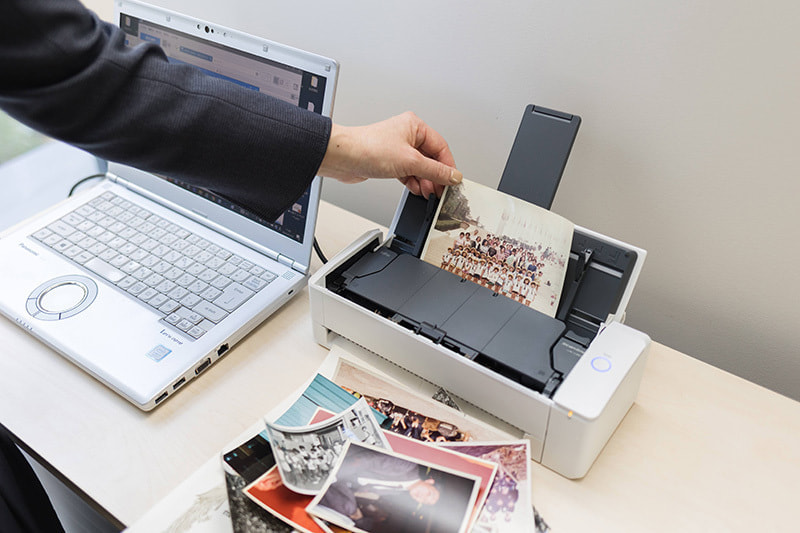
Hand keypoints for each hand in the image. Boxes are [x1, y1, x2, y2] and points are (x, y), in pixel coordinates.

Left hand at [318, 111, 462, 197]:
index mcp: (415, 126)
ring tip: (427, 192)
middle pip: (431, 158)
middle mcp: (407, 135)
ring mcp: (397, 148)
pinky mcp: (389, 161)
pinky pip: (408, 172)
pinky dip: (412, 181)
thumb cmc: (369, 148)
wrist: (342, 158)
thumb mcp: (410, 162)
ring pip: (419, 167)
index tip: (453, 181)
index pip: (441, 147)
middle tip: (440, 191)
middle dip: (435, 176)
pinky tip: (415, 189)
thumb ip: (435, 171)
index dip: (448, 166)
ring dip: (424, 181)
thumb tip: (453, 176)